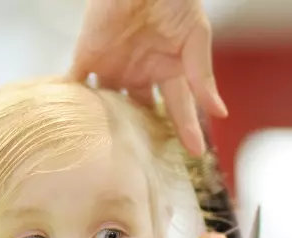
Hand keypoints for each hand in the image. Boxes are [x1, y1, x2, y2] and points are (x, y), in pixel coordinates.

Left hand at [69, 0, 227, 155]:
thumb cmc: (175, 0)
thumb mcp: (195, 36)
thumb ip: (201, 75)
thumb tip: (220, 112)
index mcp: (168, 70)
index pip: (178, 107)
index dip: (186, 130)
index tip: (195, 154)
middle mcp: (140, 75)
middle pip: (141, 114)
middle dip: (142, 137)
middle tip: (144, 167)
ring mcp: (112, 68)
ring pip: (108, 106)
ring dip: (106, 127)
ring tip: (105, 158)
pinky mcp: (87, 57)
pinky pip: (77, 85)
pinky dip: (73, 104)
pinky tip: (72, 128)